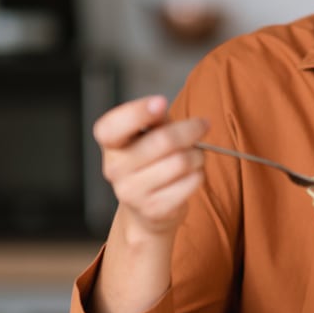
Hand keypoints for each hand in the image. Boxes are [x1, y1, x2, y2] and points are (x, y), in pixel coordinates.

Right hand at [93, 95, 208, 238]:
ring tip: (195, 156)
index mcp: (110, 144)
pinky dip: (199, 175)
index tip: (161, 102)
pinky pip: (190, 183)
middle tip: (203, 126)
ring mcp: (132, 192)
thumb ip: (154, 120)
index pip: (113, 126)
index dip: (137, 113)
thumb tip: (161, 110)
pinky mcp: (153, 209)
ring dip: (198, 155)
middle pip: (163, 140)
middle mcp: (114, 168)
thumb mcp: (147, 135)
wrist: (145, 210)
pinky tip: (191, 175)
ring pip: (181, 162)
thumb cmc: (150, 162)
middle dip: (191, 130)